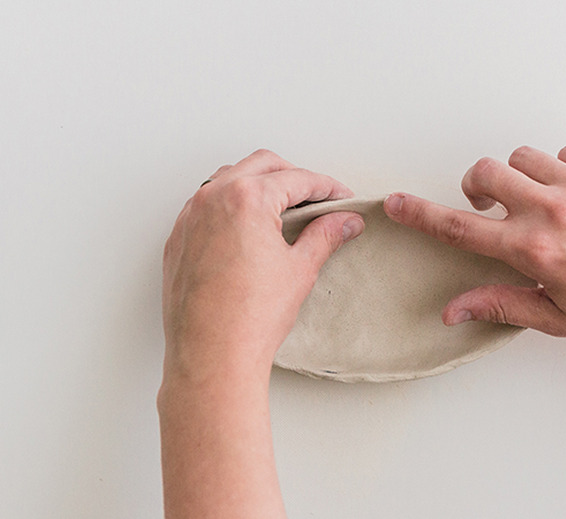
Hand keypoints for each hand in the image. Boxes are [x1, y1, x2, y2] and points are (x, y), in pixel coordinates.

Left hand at [162, 149, 364, 380]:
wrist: (212, 355)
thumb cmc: (250, 317)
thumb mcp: (300, 269)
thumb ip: (325, 235)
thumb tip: (345, 221)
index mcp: (247, 198)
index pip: (297, 179)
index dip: (327, 187)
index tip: (341, 198)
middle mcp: (212, 198)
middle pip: (262, 165)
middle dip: (293, 176)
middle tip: (317, 198)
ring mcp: (190, 217)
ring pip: (229, 179)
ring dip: (258, 185)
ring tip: (283, 209)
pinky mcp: (178, 239)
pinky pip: (206, 205)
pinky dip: (231, 206)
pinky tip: (248, 228)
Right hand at [384, 145, 565, 346]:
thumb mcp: (555, 317)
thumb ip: (498, 305)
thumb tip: (452, 311)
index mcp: (533, 250)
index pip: (460, 227)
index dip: (421, 214)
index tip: (397, 204)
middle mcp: (552, 210)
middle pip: (486, 173)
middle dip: (477, 185)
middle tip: (491, 204)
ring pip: (525, 157)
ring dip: (521, 177)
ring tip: (541, 201)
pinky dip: (563, 168)